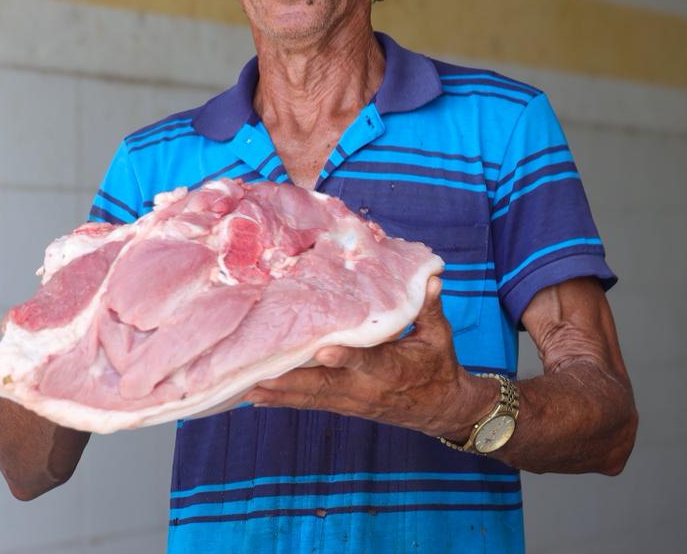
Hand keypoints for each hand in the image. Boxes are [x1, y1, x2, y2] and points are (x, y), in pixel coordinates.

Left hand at [241, 276, 495, 438]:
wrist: (441, 408)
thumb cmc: (439, 365)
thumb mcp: (440, 335)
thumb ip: (429, 308)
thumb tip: (431, 278)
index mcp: (392, 369)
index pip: (367, 363)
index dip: (345, 358)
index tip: (323, 350)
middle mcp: (366, 388)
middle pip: (324, 386)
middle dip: (290, 381)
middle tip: (257, 374)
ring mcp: (352, 400)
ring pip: (310, 397)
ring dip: (279, 392)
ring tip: (245, 385)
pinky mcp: (343, 405)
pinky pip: (310, 402)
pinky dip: (283, 400)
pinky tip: (255, 396)